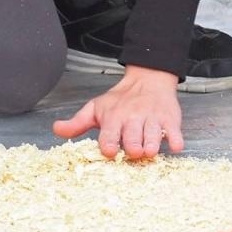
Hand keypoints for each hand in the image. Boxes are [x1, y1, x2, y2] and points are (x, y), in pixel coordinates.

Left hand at [52, 64, 183, 159]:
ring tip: (150, 151)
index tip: (110, 151)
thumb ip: (77, 122)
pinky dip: (175, 139)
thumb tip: (56, 129)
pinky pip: (174, 131)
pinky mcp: (170, 119)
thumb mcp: (96, 107)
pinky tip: (175, 146)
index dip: (110, 143)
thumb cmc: (121, 99)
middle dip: (133, 145)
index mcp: (114, 117)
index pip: (110, 133)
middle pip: (133, 135)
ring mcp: (152, 119)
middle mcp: (133, 118)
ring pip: (154, 134)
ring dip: (152, 143)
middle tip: (134, 152)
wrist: (149, 78)